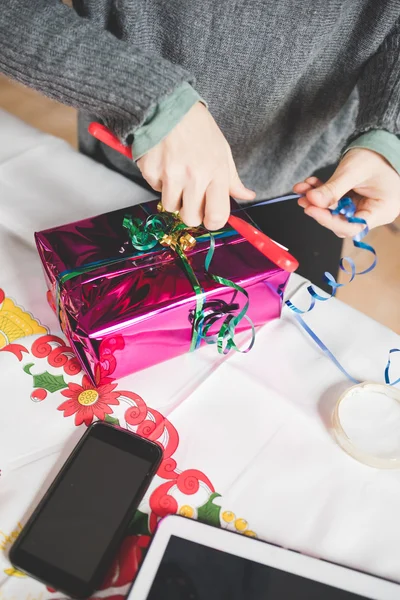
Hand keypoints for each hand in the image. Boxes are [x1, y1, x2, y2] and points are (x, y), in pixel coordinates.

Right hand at [137, 102, 254, 229]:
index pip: (216, 216)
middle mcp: (194, 177)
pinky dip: (159, 182)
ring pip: (171, 207)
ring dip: (174, 197)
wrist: (169, 107)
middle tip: (191, 197)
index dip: (212, 222)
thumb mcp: (222, 151)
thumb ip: (233, 179)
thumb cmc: (198, 129)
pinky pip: (155, 189)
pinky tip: (165, 165)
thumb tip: (247, 195)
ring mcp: (171, 175)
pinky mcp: (151, 171)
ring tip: (178, 176)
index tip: (209, 216)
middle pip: (190, 219)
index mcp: (216, 173)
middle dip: (191, 213)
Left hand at [293, 148, 399, 236]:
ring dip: (318, 201)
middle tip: (303, 197)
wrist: (383, 143)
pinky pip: (336, 203)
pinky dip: (323, 195)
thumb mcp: (353, 171)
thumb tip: (311, 201)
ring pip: (336, 213)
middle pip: (342, 221)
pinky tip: (311, 185)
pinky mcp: (355, 203)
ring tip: (303, 188)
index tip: (310, 208)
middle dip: (320, 209)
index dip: (329, 221)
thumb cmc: (376, 156)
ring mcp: (364, 209)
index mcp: (382, 210)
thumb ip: (333, 188)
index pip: (352, 226)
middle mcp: (374, 214)